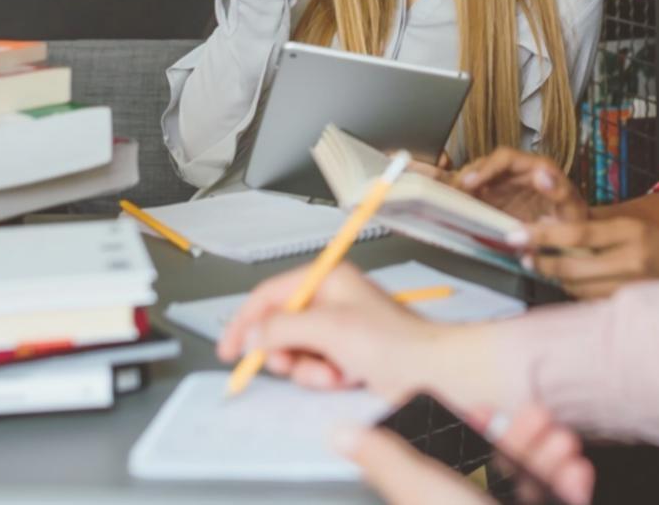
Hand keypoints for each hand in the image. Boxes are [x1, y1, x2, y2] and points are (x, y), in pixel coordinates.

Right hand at [218, 261, 446, 403]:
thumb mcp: (329, 329)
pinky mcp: (344, 354)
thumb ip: (282, 328)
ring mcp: (338, 328)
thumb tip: (250, 334)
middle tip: (294, 363)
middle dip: (286, 352)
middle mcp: (331, 300)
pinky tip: (346, 377)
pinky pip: (313, 368)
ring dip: (310, 370)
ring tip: (334, 372)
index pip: (270, 294)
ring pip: (295, 352)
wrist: (429, 372)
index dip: (245, 321)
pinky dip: (324, 377)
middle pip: (279, 327)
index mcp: (328, 280)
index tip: (229, 347)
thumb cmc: (395, 342)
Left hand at [334, 404, 593, 504]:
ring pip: (531, 485)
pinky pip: (559, 502)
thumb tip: (340, 434)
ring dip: (550, 458)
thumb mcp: (422, 491)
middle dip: (519, 437)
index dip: (466, 430)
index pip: (444, 464)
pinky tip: (576, 474)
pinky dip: (570, 487)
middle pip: (494, 469)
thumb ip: (387, 460)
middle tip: (538, 416)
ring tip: (562, 443)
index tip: (486, 410)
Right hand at [457, 148, 588, 223]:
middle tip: (452, 194)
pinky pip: (476, 195)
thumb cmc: (575, 221)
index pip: (505, 158)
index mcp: (537, 167)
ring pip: (478, 178)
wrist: (574, 239)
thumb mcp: (573, 209)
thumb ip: (559, 192)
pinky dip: (463, 199)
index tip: (471, 182)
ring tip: (449, 201)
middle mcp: (519, 173)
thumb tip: (542, 173)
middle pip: (486, 165)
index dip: (486, 167)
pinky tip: (453, 207)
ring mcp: (507, 186)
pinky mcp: (498, 200)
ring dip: (462, 187)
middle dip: (466, 177)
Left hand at [526, 218, 658, 297]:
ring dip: (557, 279)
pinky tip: (573, 283)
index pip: (577, 234)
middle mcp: (631, 259)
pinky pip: (590, 301)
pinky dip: (576, 293)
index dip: (542, 235)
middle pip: (572, 267)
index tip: (515, 235)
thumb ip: (593, 226)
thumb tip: (548, 222)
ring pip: (577, 288)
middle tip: (523, 257)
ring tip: (547, 266)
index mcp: (630, 232)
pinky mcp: (629, 306)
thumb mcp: (632, 226)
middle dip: (542, 263)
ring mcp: (630, 287)